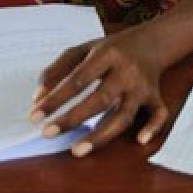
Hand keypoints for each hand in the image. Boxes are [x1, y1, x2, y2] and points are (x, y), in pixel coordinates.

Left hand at [30, 26, 169, 156]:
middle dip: (72, 118)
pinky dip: (153, 128)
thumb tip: (39, 98)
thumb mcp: (82, 49)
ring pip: (124, 115)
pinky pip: (158, 114)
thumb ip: (57, 70)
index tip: (35, 115)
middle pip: (100, 99)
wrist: (151, 41)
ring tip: (77, 151)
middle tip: (48, 133)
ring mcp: (143, 87)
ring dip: (101, 135)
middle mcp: (127, 72)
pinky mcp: (155, 97)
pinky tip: (140, 140)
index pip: (78, 79)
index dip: (56, 99)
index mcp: (107, 55)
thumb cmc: (112, 49)